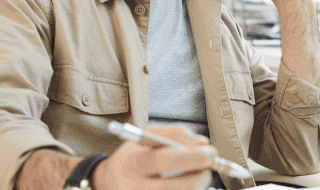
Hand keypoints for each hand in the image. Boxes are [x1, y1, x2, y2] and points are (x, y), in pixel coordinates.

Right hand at [92, 126, 216, 189]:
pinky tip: (188, 183)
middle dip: (201, 175)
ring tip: (200, 174)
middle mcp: (135, 187)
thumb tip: (203, 143)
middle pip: (178, 187)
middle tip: (211, 164)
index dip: (194, 157)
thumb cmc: (133, 157)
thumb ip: (174, 135)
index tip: (210, 150)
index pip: (167, 160)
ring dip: (197, 184)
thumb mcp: (146, 137)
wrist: (108, 182)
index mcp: (133, 163)